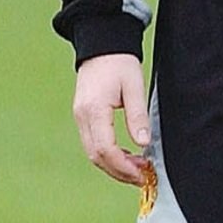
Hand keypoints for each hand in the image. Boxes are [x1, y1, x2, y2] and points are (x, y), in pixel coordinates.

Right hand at [72, 52, 151, 185]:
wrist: (101, 45)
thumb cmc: (119, 62)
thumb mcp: (134, 86)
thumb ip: (137, 116)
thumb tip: (143, 143)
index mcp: (94, 110)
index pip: (106, 149)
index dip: (124, 166)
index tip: (143, 174)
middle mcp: (82, 117)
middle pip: (97, 156)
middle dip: (120, 171)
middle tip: (143, 177)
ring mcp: (80, 118)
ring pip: (93, 153)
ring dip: (114, 166)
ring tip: (138, 169)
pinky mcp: (83, 117)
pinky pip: (93, 144)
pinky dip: (109, 156)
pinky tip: (126, 156)